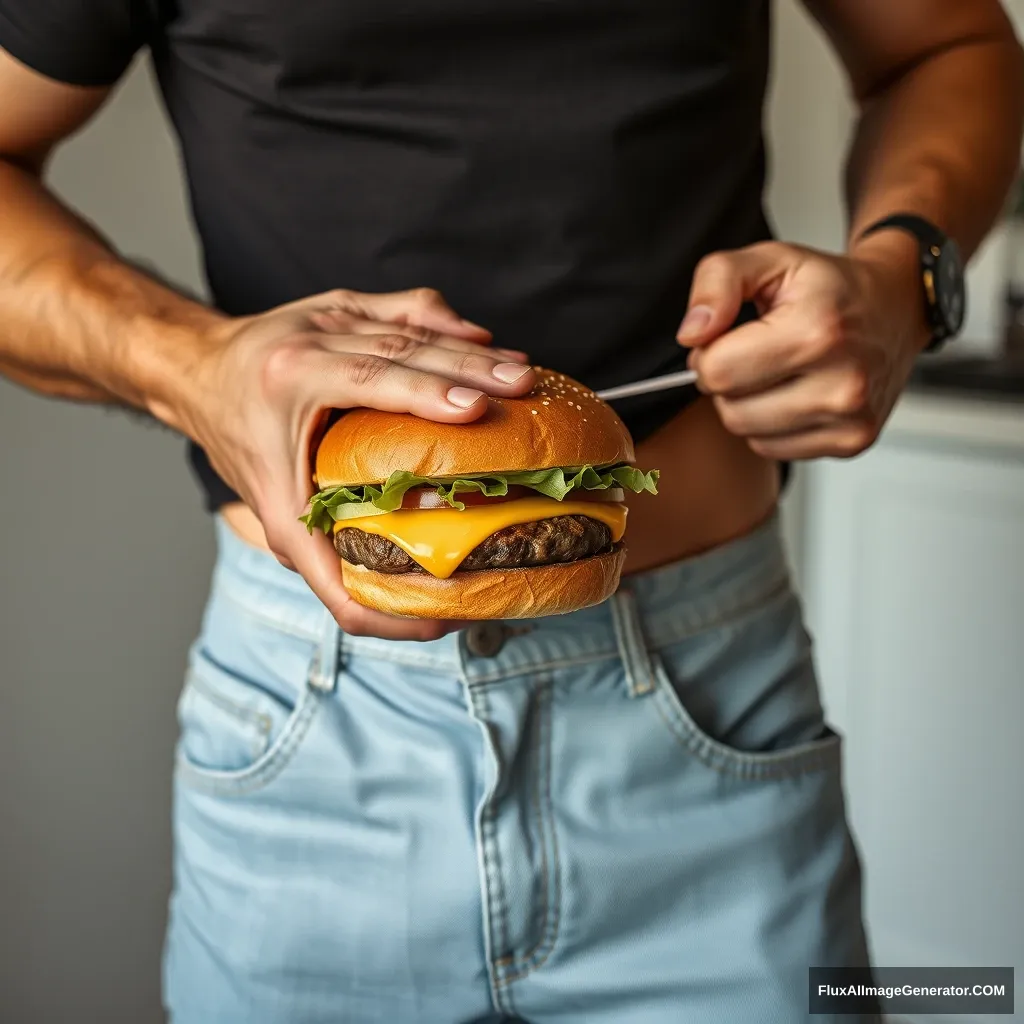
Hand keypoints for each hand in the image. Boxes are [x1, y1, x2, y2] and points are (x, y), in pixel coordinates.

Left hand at [173, 287, 534, 640]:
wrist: (201, 374)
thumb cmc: (242, 449)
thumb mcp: (277, 520)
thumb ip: (336, 577)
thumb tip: (423, 623)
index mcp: (291, 376)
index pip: (367, 375)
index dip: (424, 392)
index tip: (477, 409)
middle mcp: (313, 334)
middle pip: (403, 346)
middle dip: (469, 367)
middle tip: (523, 387)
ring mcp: (333, 312)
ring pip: (413, 324)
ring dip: (471, 349)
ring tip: (522, 373)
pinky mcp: (347, 302)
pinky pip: (407, 303)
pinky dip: (448, 321)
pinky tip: (481, 339)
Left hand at [677, 234, 928, 459]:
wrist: (896, 307)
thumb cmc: (830, 287)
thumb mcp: (770, 260)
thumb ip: (717, 282)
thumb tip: (692, 334)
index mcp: (818, 330)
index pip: (717, 371)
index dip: (708, 353)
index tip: (731, 336)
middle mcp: (842, 381)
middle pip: (730, 410)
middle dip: (728, 381)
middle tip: (756, 352)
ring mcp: (851, 417)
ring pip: (747, 433)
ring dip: (747, 405)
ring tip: (777, 371)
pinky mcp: (853, 441)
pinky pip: (773, 449)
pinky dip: (771, 425)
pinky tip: (795, 393)